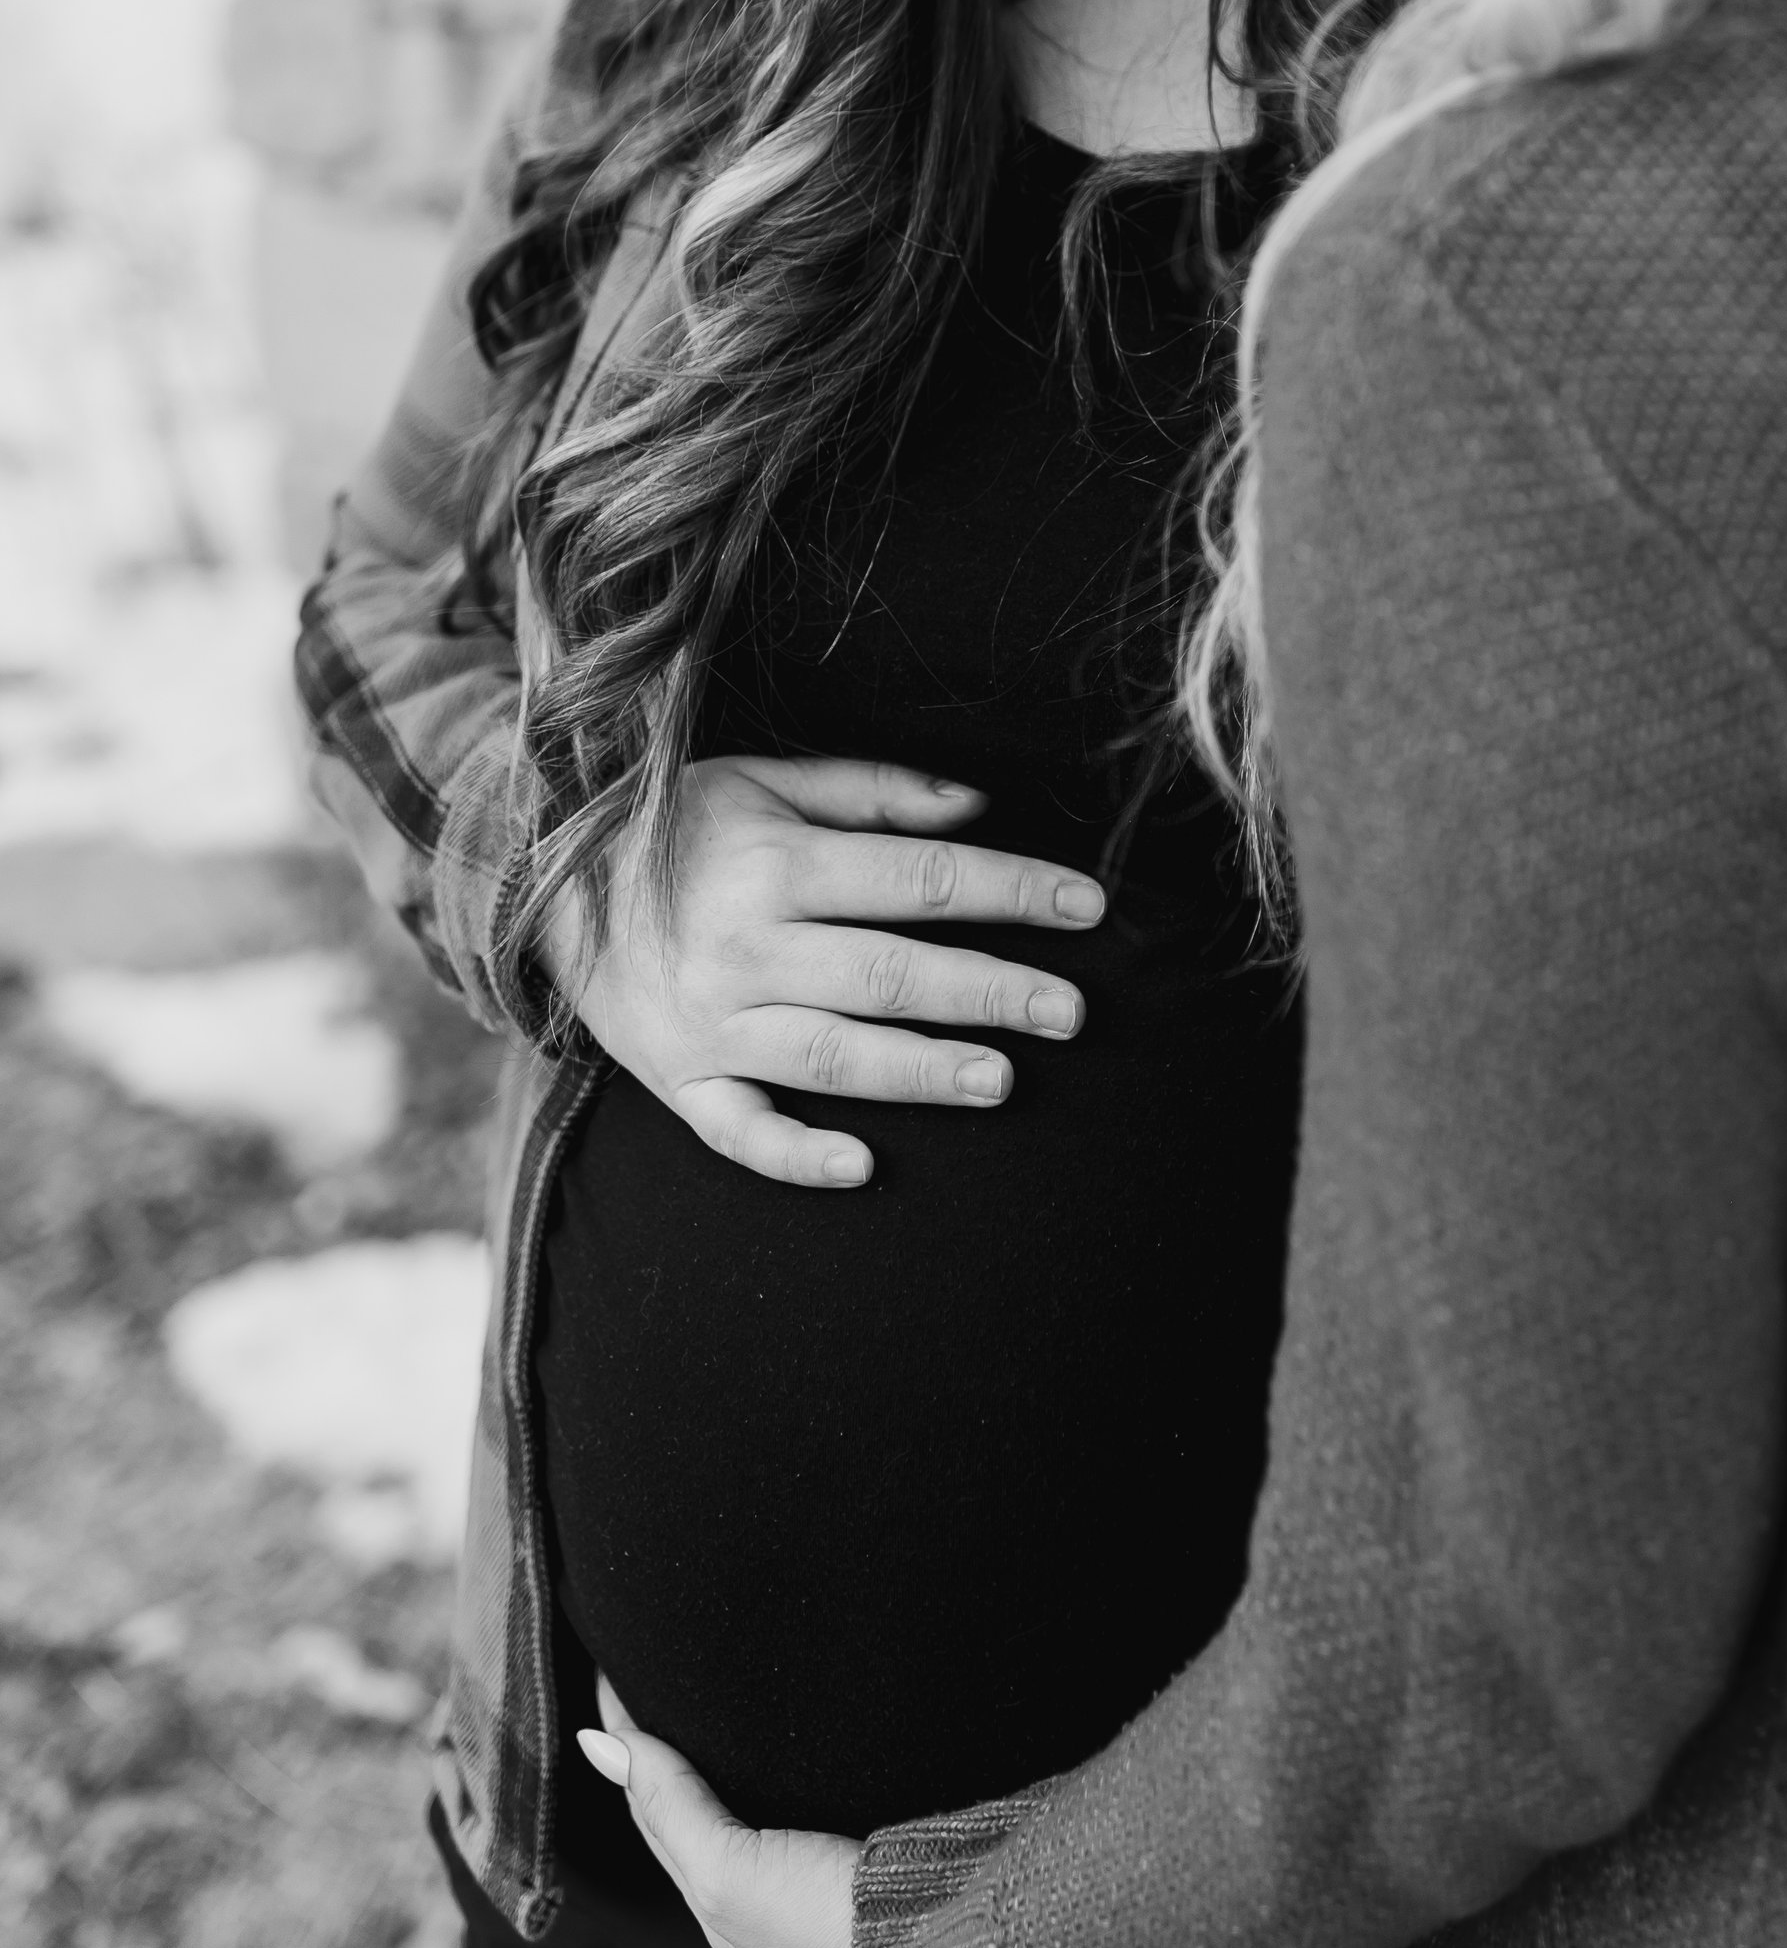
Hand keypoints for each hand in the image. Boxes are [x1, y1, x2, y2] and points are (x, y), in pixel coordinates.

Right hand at [546, 755, 1098, 1189]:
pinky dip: (797, 1153)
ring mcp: (710, 1022)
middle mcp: (746, 945)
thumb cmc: (677, 828)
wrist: (536, 886)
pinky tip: (863, 1166)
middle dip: (990, 990)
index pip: (920, 878)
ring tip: (1003, 1081)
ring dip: (921, 1072)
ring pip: (833, 1054)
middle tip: (1073, 1011)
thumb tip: (978, 805)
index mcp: (776, 862)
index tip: (1089, 905)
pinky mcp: (679, 1082)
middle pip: (890, 972)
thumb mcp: (764, 780)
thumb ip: (872, 790)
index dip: (1012, 889)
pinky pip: (739, 1131)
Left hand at [579, 1681, 863, 1947]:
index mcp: (722, 1899)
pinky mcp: (859, 1832)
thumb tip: (597, 1746)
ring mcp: (809, 1861)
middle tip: (647, 1667)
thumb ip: (672, 1806)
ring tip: (707, 1684)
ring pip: (744, 1791)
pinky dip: (779, 1752)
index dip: (629, 1742)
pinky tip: (791, 1721)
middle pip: (693, 1800)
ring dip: (720, 1747)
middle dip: (665, 1745)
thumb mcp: (729, 1871)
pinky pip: (799, 1784)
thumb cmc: (823, 1927)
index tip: (611, 1675)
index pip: (655, 1806)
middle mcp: (758, 1883)